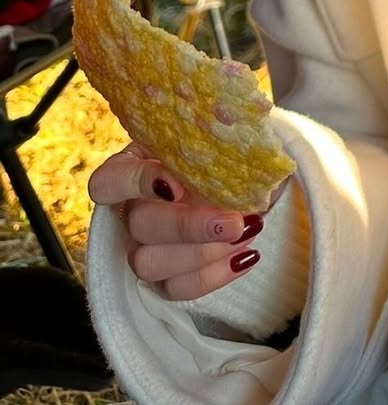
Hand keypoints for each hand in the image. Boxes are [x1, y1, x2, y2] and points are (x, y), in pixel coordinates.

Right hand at [88, 142, 263, 299]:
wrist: (237, 186)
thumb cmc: (219, 155)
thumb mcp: (212, 138)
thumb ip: (212, 137)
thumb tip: (231, 131)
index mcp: (129, 171)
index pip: (110, 181)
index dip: (138, 183)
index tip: (177, 185)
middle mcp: (128, 213)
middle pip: (139, 226)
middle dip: (188, 227)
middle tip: (233, 222)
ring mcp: (139, 250)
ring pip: (149, 264)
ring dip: (201, 254)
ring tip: (244, 234)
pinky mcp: (160, 281)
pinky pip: (175, 289)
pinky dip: (213, 276)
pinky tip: (245, 256)